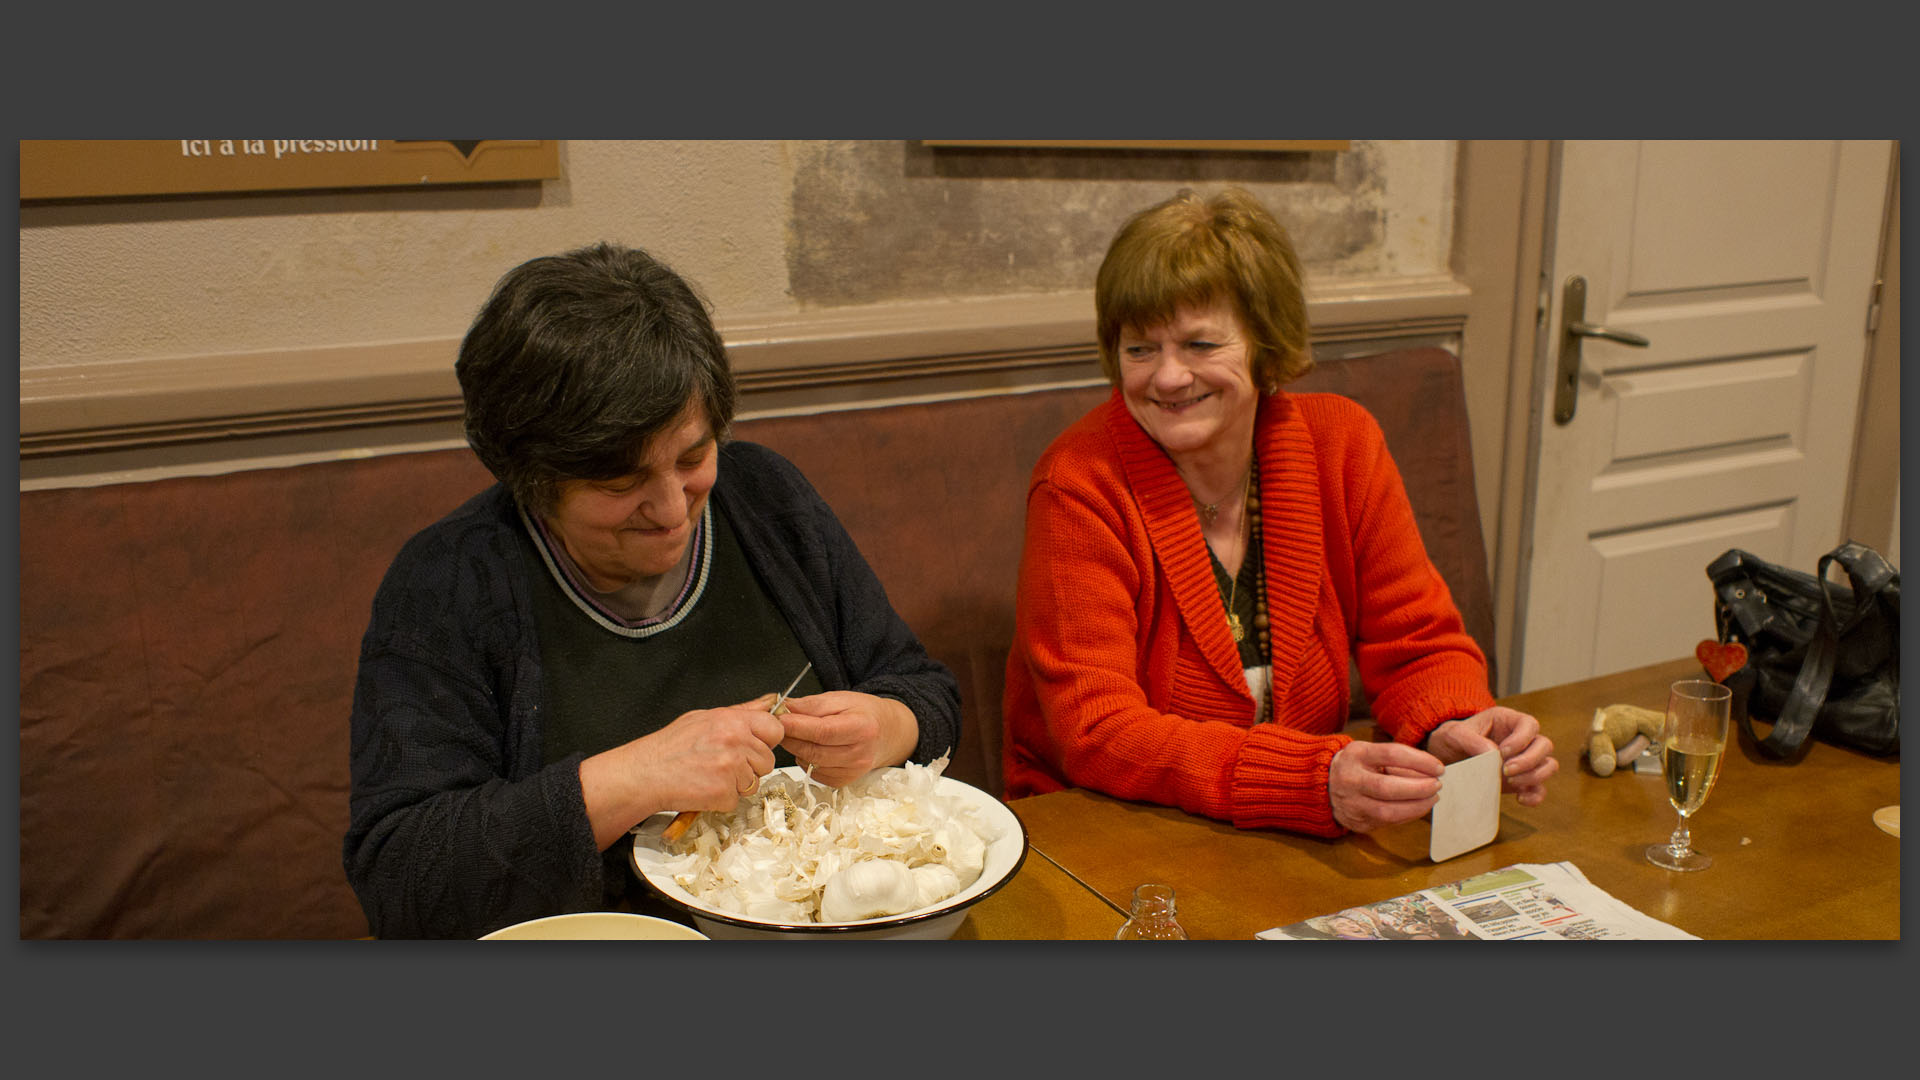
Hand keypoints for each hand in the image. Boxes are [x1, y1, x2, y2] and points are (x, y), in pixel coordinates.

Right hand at [626, 695, 786, 809]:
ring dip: (737, 784)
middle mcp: (735, 741)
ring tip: (710, 775)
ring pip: (754, 782)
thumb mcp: (704, 717)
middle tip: (722, 764)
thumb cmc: (669, 747)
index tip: (754, 745)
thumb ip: (741, 712)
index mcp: (732, 720)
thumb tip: (768, 703)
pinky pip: (737, 800)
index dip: (766, 740)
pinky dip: (722, 799)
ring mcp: (731, 768)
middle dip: (750, 765)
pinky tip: (704, 787)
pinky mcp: (724, 793)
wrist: (645, 773)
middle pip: (767, 759)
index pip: (775, 729)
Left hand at [776, 691, 919, 786]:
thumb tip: (786, 707)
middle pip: (814, 750)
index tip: (779, 718)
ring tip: (797, 734)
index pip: (823, 732)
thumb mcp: (842, 699)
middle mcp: (860, 754)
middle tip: (779, 725)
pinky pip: (814, 773)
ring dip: (796, 749)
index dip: (797, 726)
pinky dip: (806, 760)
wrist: (887, 733)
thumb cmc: (865, 713)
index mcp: (862, 728)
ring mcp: (853, 771)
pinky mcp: (843, 781)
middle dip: (790, 738)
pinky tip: (811, 748)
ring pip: (811, 763)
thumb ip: (812, 704)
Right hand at [1328, 740, 1443, 832]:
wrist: (1321, 783)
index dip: (1420, 761)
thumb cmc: (1355, 765)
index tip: (1439, 767)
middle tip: (1437, 785)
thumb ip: (1398, 760)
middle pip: (1388, 787)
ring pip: (1388, 812)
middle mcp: (1349, 780)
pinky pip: (1387, 823)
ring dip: (1417, 806)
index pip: (1392, 755)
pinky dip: (1408, 815)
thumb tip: (1432, 772)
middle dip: (1419, 788)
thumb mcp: (1370, 752)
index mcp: (1356, 756)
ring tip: (1432, 798)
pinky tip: (1418, 807)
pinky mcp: (1356, 822)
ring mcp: (1351, 804)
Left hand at [1425, 706, 1557, 806]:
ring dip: (1535, 776)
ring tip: (1510, 781)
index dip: (1522, 738)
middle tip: (1506, 770)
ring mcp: (1524, 761)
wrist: (1445, 757)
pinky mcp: (1522, 780)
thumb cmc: (1452, 739)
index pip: (1530, 724)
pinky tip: (1520, 798)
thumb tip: (1492, 752)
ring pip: (1549, 765)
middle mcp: (1522, 740)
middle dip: (1530, 760)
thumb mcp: (1453, 733)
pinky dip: (1535, 795)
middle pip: (1545, 745)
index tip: (1503, 751)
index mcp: (1508, 721)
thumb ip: (1470, 739)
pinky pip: (1540, 788)